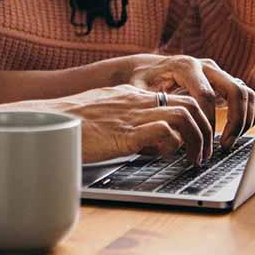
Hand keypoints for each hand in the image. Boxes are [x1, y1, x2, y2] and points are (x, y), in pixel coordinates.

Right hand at [50, 85, 214, 165]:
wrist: (49, 120)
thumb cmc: (70, 121)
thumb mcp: (103, 112)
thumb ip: (124, 117)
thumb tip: (140, 133)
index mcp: (132, 95)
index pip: (176, 98)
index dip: (195, 118)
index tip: (199, 136)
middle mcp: (137, 101)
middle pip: (190, 104)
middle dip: (205, 129)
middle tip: (204, 151)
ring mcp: (133, 116)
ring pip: (185, 116)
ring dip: (198, 139)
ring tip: (196, 159)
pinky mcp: (126, 133)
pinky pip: (165, 132)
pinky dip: (173, 145)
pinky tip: (167, 156)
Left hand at [124, 54, 254, 149]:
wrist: (150, 69)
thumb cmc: (144, 82)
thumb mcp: (139, 90)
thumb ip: (149, 104)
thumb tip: (163, 127)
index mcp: (186, 66)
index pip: (207, 95)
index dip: (208, 121)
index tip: (203, 143)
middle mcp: (206, 66)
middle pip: (234, 89)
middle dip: (234, 121)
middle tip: (224, 145)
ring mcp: (218, 73)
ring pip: (245, 92)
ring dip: (243, 119)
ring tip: (228, 142)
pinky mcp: (224, 81)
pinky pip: (246, 96)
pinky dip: (248, 114)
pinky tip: (236, 133)